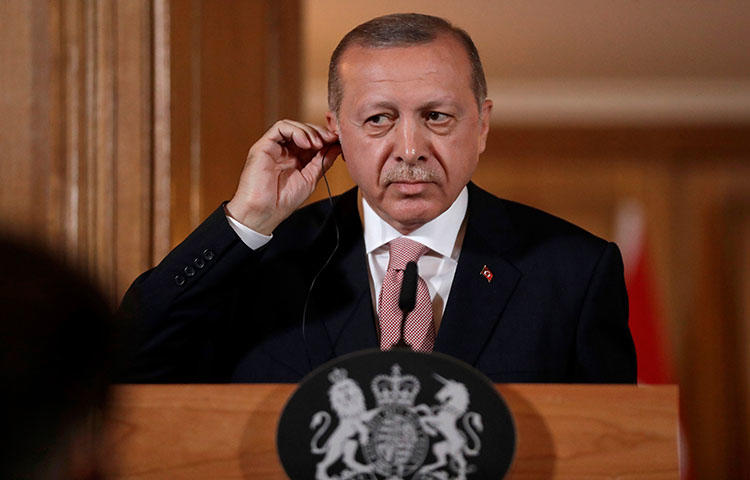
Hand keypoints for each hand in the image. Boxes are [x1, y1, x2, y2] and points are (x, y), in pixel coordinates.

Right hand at [226, 120, 340, 234]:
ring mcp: (274, 147)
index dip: (325, 137)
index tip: (337, 140)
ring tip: (317, 143)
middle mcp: (284, 151)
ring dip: (308, 131)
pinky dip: (296, 131)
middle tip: (330, 139)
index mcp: (295, 159)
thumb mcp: (311, 178)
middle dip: (319, 132)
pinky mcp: (263, 145)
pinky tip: (306, 142)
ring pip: (292, 126)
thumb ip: (323, 161)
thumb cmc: (284, 200)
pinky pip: (280, 127)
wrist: (265, 211)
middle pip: (303, 130)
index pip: (311, 140)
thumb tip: (337, 147)